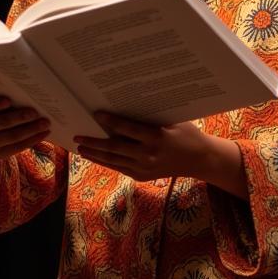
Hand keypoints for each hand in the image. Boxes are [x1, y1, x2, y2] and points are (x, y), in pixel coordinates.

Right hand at [0, 96, 50, 161]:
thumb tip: (25, 94)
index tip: (8, 100)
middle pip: (2, 122)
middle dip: (20, 117)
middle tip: (35, 111)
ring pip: (13, 136)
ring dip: (31, 129)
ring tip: (45, 122)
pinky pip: (18, 147)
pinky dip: (33, 139)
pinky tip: (45, 133)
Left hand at [75, 112, 246, 197]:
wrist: (199, 159)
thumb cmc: (186, 133)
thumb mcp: (171, 121)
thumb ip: (150, 117)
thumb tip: (126, 102)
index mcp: (156, 138)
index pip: (128, 129)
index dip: (110, 121)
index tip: (96, 113)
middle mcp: (148, 155)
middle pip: (115, 148)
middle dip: (94, 142)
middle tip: (78, 136)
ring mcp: (144, 168)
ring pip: (114, 161)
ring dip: (95, 154)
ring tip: (80, 147)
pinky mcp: (142, 176)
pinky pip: (119, 168)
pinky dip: (106, 162)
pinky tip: (95, 156)